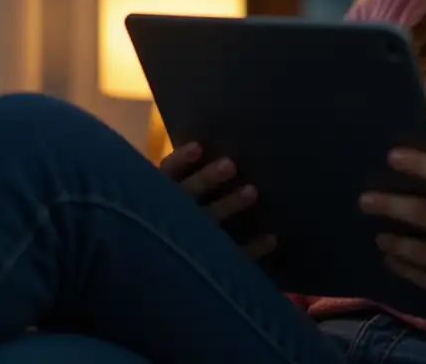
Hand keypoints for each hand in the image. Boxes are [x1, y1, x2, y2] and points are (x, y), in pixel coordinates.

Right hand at [160, 142, 275, 258]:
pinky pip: (230, 256)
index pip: (167, 174)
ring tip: (251, 191)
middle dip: (207, 179)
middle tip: (230, 164)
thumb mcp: (164, 198)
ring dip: (229, 206)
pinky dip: (250, 249)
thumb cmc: (167, 224)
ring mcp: (189, 243)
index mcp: (158, 196)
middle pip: (187, 194)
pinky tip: (271, 238)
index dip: (181, 161)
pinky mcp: (207, 267)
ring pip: (208, 223)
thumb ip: (182, 178)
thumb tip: (208, 148)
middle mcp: (171, 217)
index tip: (198, 147)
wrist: (154, 278)